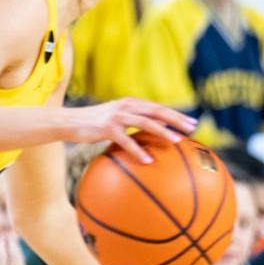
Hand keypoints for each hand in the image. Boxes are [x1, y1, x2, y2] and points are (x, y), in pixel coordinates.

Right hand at [59, 98, 196, 161]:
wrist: (70, 122)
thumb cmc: (94, 124)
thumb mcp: (116, 119)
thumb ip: (132, 122)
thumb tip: (150, 137)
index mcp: (132, 103)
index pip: (159, 108)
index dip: (177, 115)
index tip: (193, 122)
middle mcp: (127, 106)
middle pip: (158, 112)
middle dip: (177, 120)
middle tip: (193, 128)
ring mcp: (117, 116)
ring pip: (146, 123)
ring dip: (163, 132)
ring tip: (177, 142)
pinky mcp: (107, 128)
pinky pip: (127, 141)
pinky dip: (138, 151)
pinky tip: (148, 161)